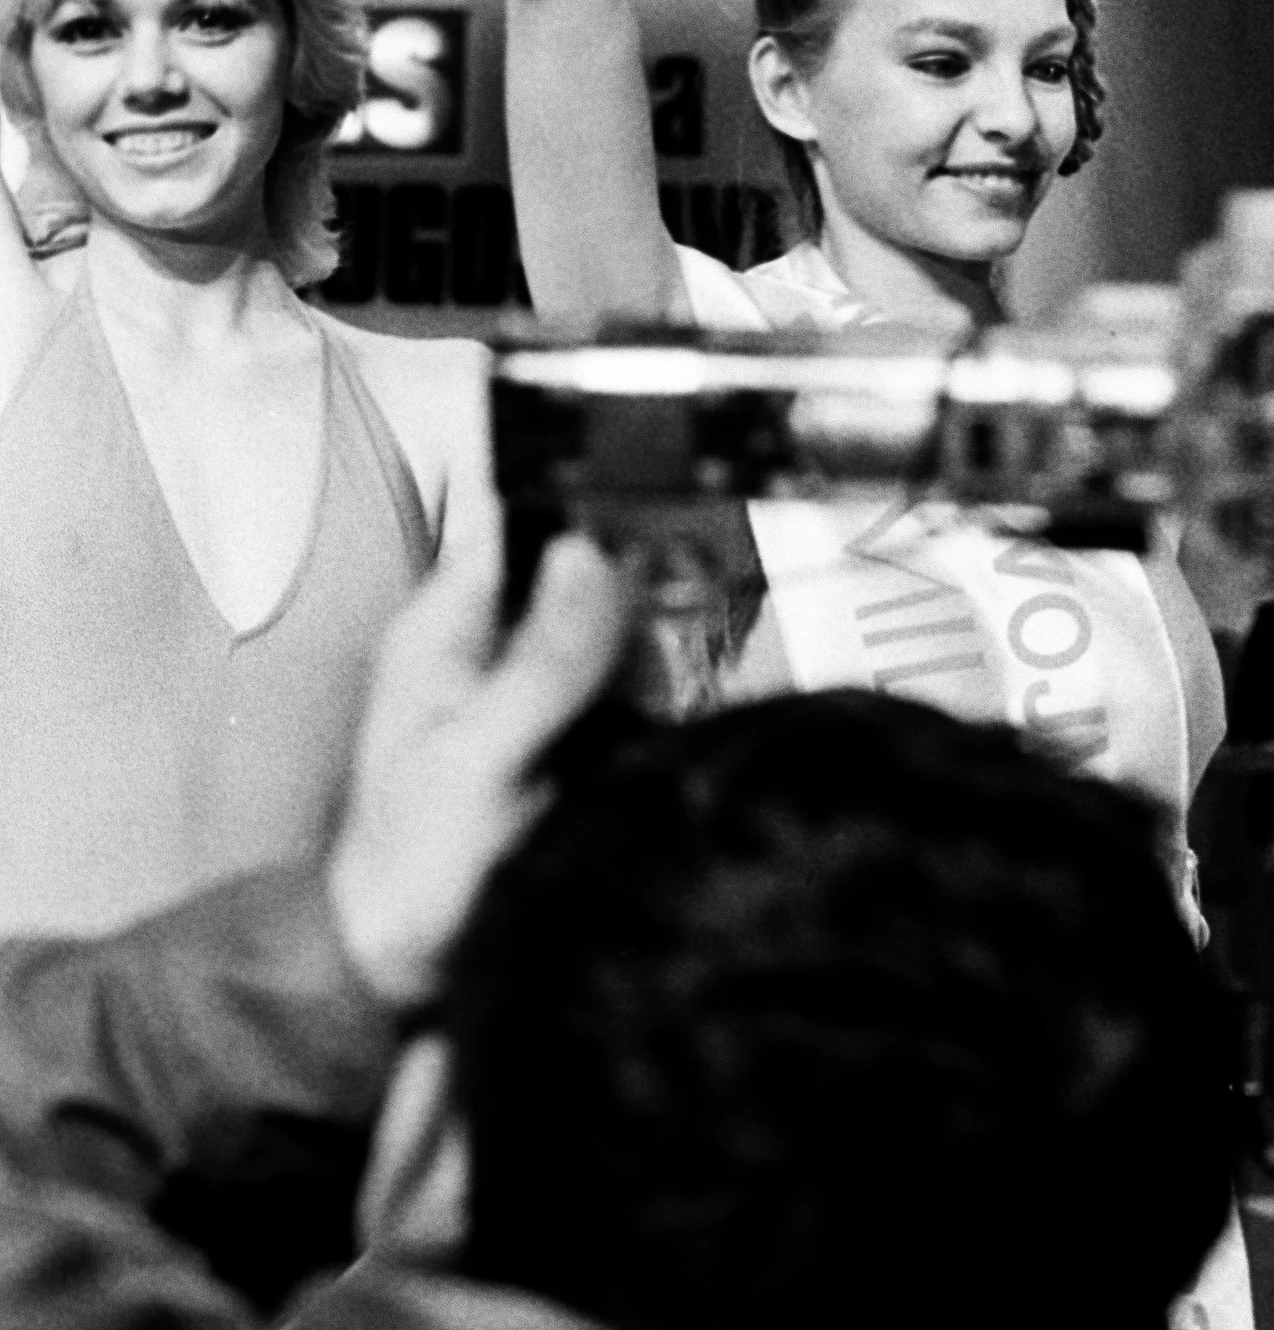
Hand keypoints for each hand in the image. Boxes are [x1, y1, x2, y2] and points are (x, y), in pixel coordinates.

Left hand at [327, 533, 636, 1007]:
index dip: (586, 518)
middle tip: (633, 684)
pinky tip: (637, 751)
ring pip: (622, 631)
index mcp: (443, 625)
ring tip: (621, 737)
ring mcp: (530, 687)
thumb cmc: (410, 873)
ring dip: (648, 672)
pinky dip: (650, 714)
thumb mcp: (480, 761)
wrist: (408, 972)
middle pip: (590, 573)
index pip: (520, 519)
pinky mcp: (566, 731)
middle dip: (632, 613)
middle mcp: (488, 642)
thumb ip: (541, 660)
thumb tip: (589, 552)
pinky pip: (631, 691)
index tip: (650, 542)